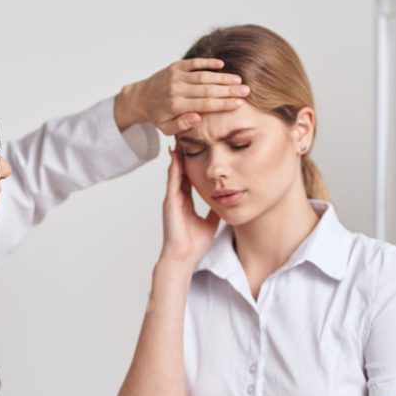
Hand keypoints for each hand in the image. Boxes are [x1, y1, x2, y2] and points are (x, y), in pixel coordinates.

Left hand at [114, 58, 249, 133]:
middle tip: (246, 91)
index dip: (223, 104)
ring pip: (203, 76)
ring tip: (238, 80)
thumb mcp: (166, 128)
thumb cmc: (157, 115)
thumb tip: (198, 118)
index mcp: (176, 106)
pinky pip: (194, 63)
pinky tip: (222, 65)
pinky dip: (208, 63)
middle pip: (207, 89)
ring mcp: (176, 76)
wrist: (140, 98)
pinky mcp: (175, 66)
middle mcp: (176, 89)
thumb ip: (182, 126)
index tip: (239, 103)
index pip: (204, 104)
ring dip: (222, 77)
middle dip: (228, 90)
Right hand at [159, 147, 219, 267]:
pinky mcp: (170, 203)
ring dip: (177, 156)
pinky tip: (176, 155)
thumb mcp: (210, 222)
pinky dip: (174, 168)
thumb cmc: (194, 245)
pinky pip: (172, 181)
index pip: (189, 178)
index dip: (193, 163)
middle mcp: (177, 198)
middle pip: (180, 171)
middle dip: (183, 155)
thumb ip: (214, 210)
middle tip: (187, 137)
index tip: (199, 149)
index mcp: (186, 203)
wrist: (183, 258)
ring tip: (180, 139)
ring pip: (175, 172)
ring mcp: (172, 200)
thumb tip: (225, 201)